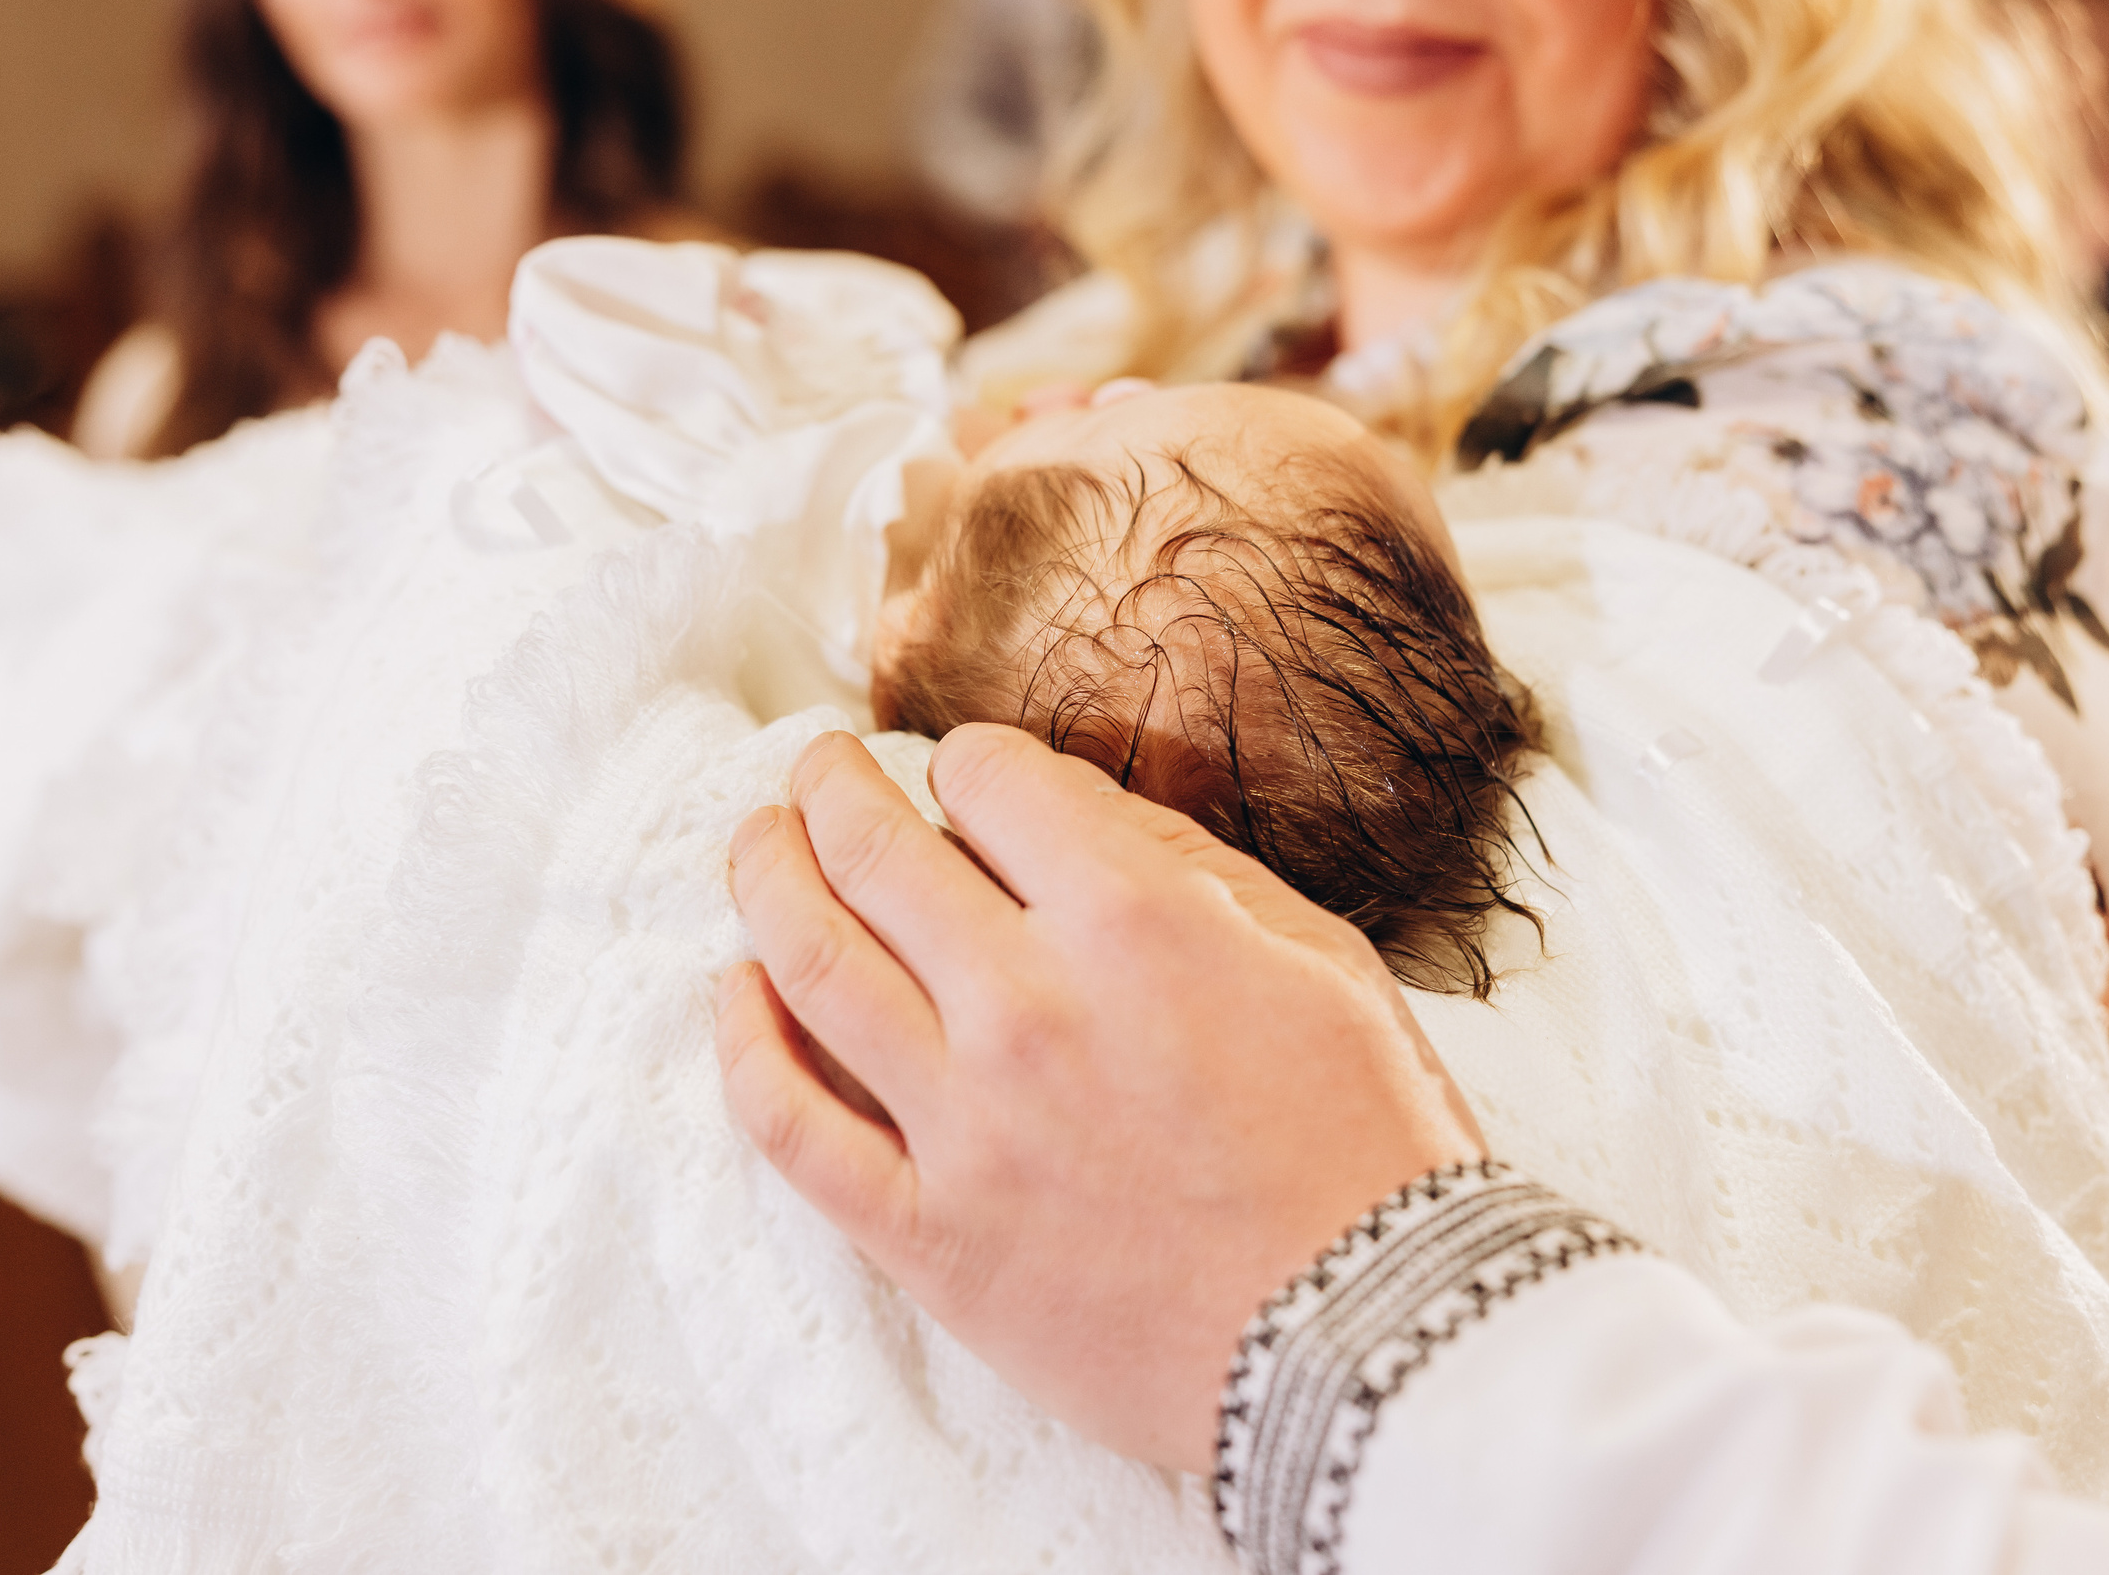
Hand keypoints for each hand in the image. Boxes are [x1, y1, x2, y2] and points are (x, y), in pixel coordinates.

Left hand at [715, 726, 1483, 1472]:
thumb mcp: (1323, 962)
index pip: (989, 781)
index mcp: (1135, 922)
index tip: (967, 779)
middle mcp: (1029, 1006)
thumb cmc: (1371, 1149)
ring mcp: (965, 1126)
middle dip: (830, 789)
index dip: (968, 762)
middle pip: (872, 852)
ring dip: (764, 880)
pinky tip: (736, 992)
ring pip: (808, 964)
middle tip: (815, 771)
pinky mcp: (930, 1238)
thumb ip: (1196, 872)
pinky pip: (792, 1128)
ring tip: (755, 844)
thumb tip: (1087, 817)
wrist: (1371, 1346)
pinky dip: (743, 1045)